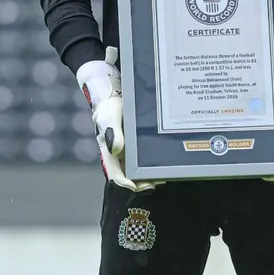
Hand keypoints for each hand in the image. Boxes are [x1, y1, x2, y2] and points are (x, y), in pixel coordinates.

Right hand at [76, 46, 157, 191]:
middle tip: (160, 182)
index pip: (116, 174)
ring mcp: (127, 147)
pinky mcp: (135, 139)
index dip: (128, 184)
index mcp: (109, 149)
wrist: (110, 87)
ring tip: (166, 174)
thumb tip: (116, 149)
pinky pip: (144, 154)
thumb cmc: (107, 101)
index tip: (141, 188)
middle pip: (130, 173)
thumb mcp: (109, 113)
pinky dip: (153, 160)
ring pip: (138, 166)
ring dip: (150, 172)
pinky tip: (166, 159)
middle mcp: (118, 152)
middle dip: (144, 181)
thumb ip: (112, 130)